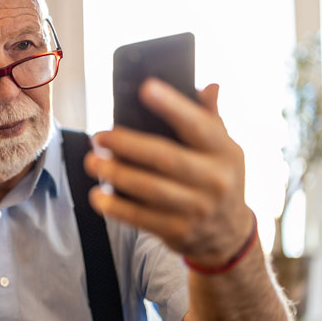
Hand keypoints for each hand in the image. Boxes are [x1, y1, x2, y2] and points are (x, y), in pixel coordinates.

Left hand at [84, 79, 253, 266]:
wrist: (228, 234)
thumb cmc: (219, 179)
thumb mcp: (225, 149)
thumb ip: (212, 118)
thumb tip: (209, 86)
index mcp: (225, 152)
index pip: (198, 125)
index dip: (172, 106)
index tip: (146, 88)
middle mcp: (214, 180)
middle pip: (165, 158)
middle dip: (128, 145)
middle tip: (100, 136)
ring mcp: (197, 208)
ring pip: (150, 189)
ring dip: (116, 174)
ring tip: (92, 161)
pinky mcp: (178, 231)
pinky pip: (141, 218)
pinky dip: (116, 208)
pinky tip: (98, 196)